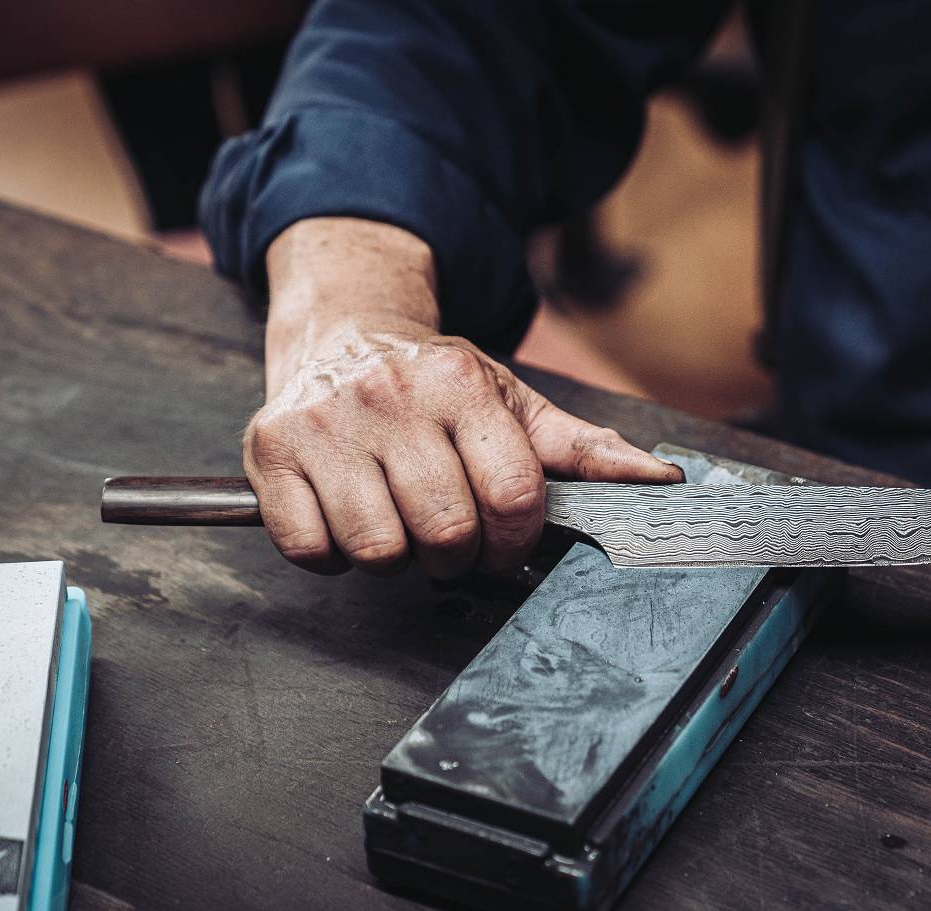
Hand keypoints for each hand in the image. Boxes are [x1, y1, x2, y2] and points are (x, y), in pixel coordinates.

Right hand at [246, 218, 680, 576]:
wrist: (343, 334)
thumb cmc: (435, 384)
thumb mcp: (511, 401)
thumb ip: (582, 450)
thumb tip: (660, 481)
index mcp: (461, 384)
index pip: (513, 497)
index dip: (517, 540)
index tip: (505, 538)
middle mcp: (390, 397)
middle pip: (447, 533)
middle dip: (457, 554)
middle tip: (449, 533)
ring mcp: (325, 424)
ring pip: (377, 551)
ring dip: (395, 556)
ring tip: (398, 520)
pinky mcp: (270, 450)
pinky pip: (309, 550)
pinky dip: (332, 555)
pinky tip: (347, 519)